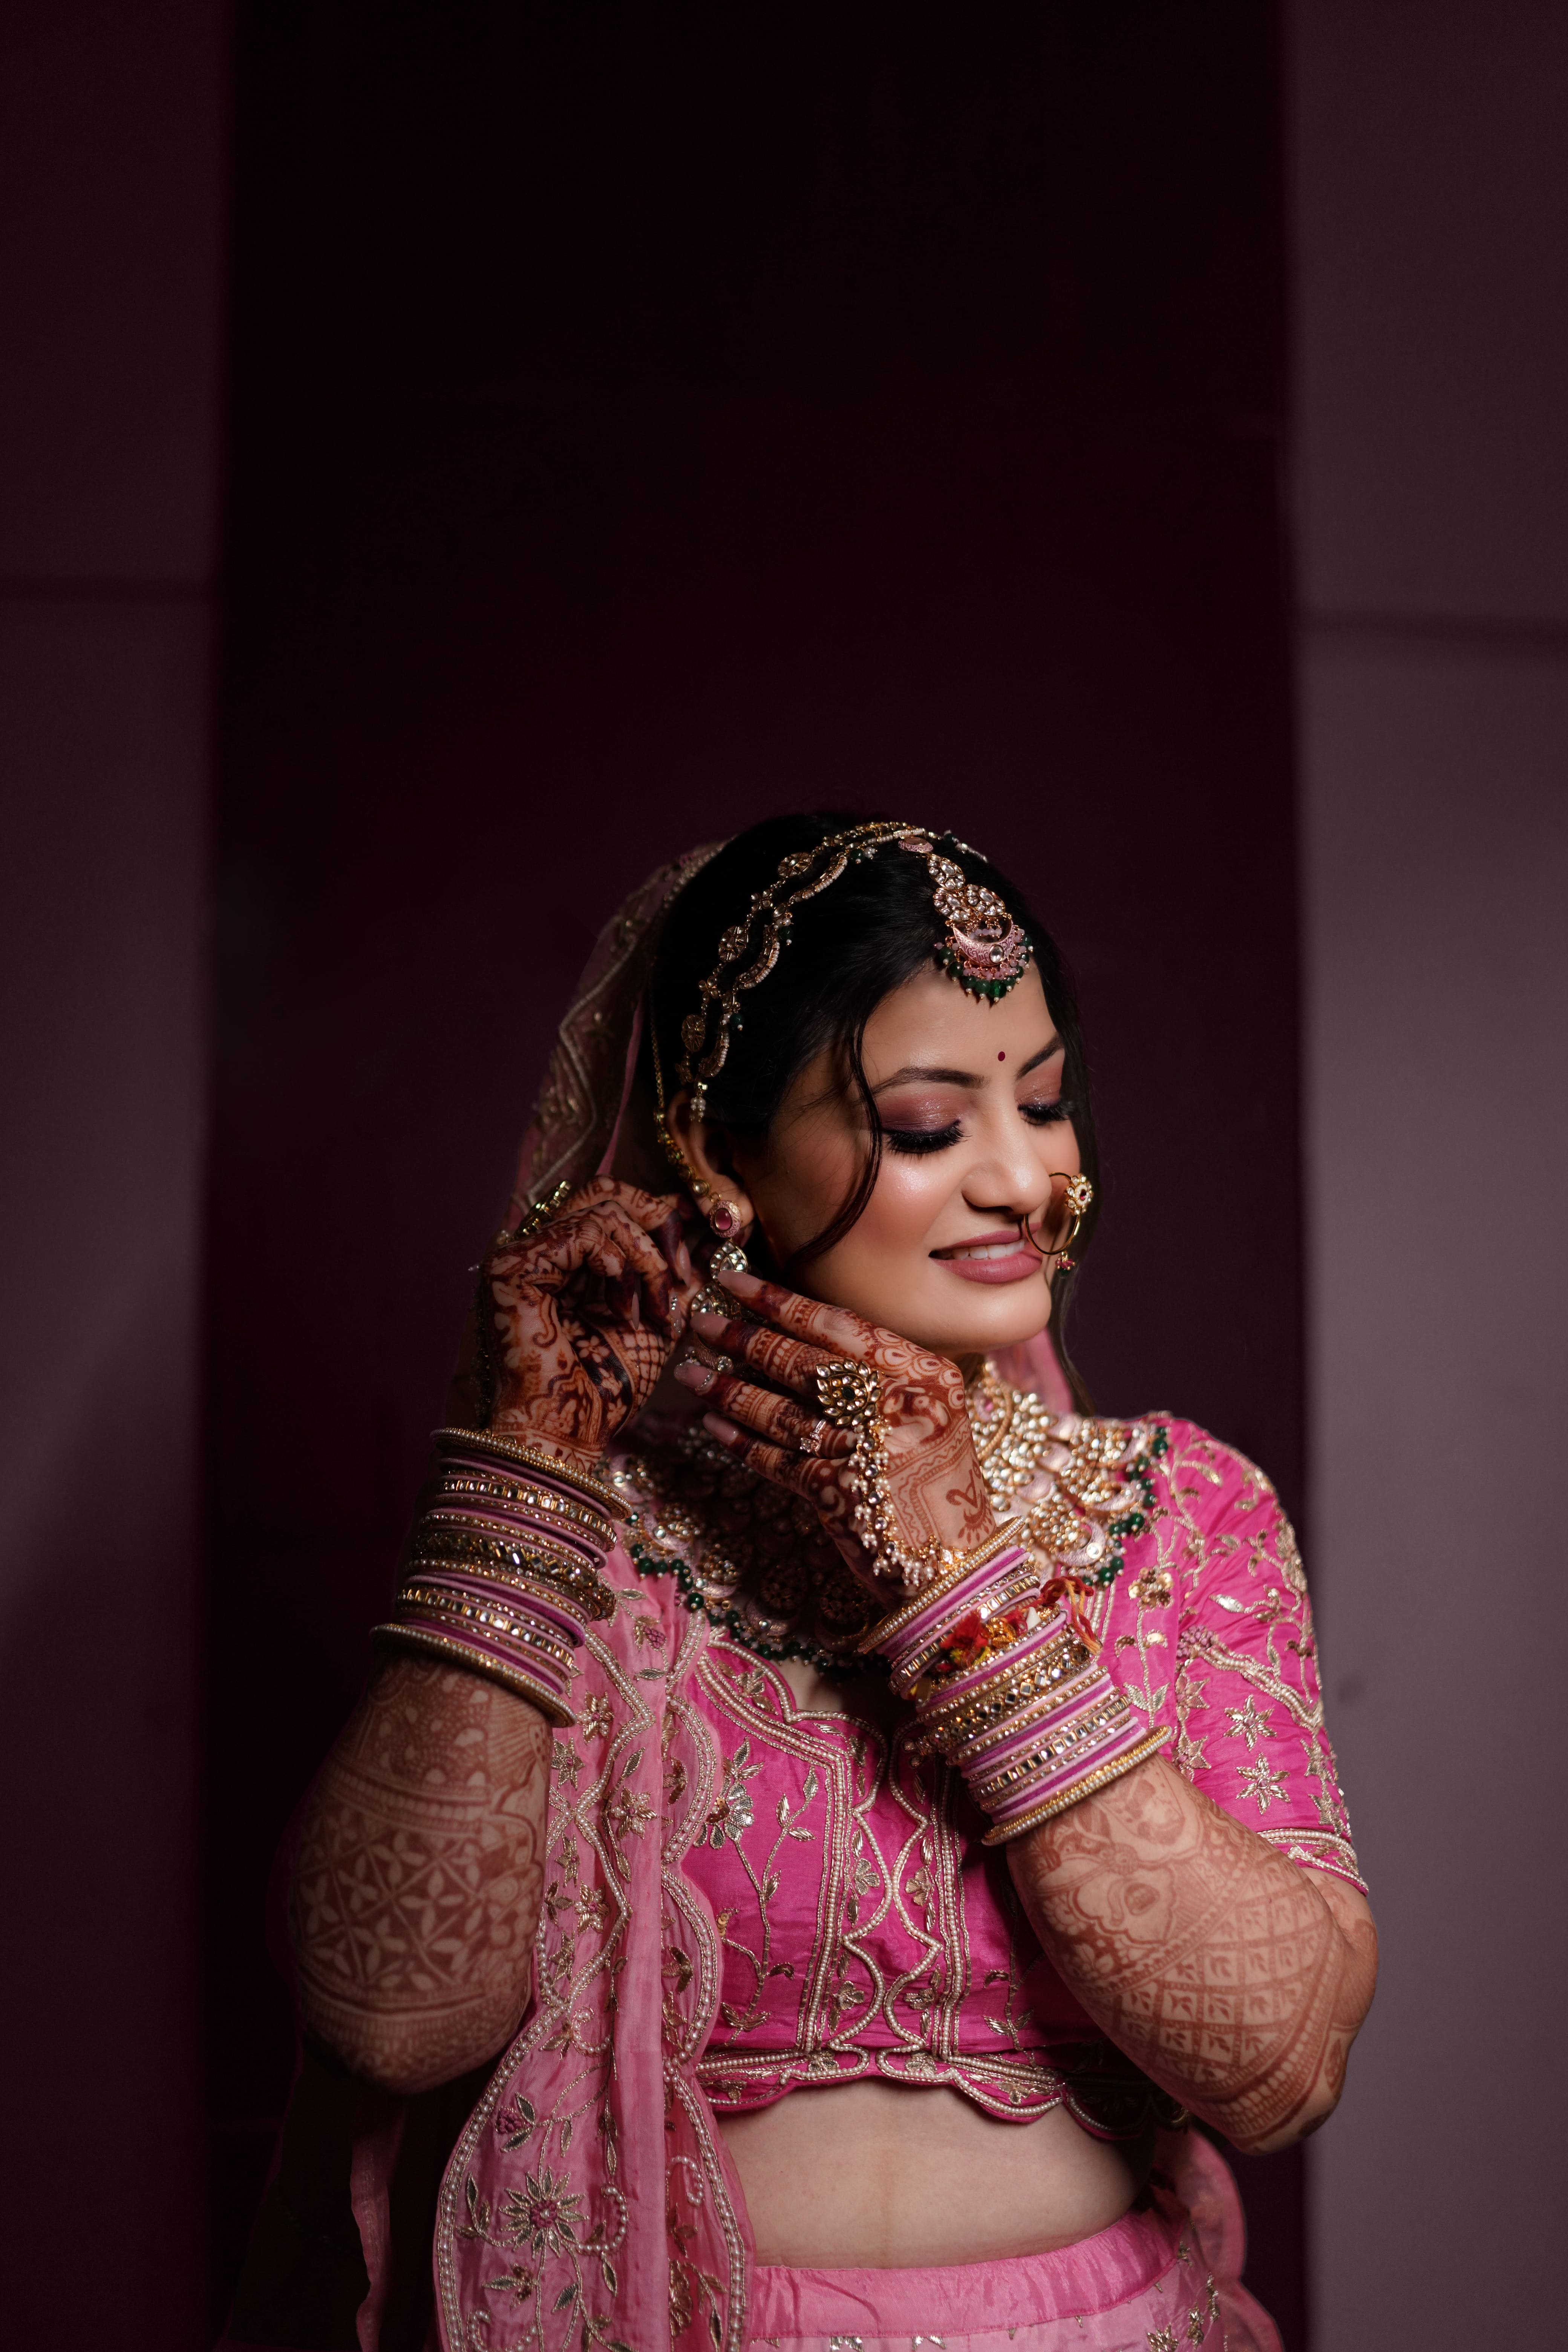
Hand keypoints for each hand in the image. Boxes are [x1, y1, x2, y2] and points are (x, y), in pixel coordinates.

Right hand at [484, 1177, 695, 1465]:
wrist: (571, 1431)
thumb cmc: (607, 1388)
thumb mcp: (655, 1317)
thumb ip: (670, 1272)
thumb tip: (702, 1226)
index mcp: (563, 1259)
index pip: (608, 1201)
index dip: (656, 1214)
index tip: (689, 1251)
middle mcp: (537, 1250)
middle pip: (603, 1190)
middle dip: (656, 1222)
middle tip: (678, 1273)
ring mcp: (521, 1255)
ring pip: (600, 1209)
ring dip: (644, 1259)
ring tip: (651, 1311)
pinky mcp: (513, 1268)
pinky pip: (584, 1232)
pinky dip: (619, 1263)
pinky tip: (622, 1305)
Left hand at [672, 1266, 994, 1591]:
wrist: (959, 1563)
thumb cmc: (939, 1483)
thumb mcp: (930, 1413)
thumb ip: (880, 1378)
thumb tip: (796, 1340)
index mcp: (924, 1373)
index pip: (839, 1324)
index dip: (780, 1300)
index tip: (733, 1281)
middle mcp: (898, 1405)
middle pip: (802, 1363)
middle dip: (743, 1339)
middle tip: (700, 1322)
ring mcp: (867, 1450)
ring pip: (780, 1410)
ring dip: (728, 1390)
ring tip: (692, 1373)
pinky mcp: (839, 1495)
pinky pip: (775, 1460)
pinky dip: (740, 1442)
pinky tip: (712, 1425)